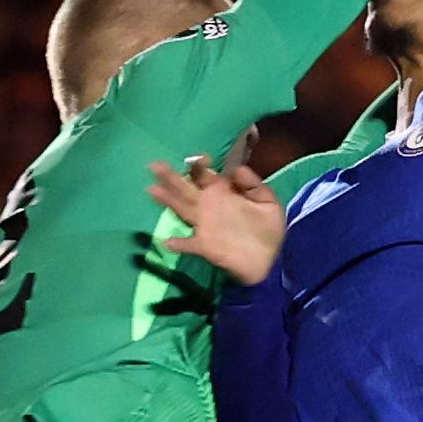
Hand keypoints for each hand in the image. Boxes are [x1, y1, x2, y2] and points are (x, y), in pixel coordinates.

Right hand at [146, 157, 285, 284]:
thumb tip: (236, 169)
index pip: (206, 176)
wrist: (271, 263)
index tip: (199, 158)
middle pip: (186, 189)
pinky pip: (189, 245)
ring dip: (167, 200)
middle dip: (171, 177)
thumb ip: (254, 185)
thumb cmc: (269, 232)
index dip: (200, 166)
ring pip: (182, 210)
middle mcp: (210, 207)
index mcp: (224, 194)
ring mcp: (205, 227)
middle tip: (155, 164)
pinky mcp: (206, 246)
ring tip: (151, 188)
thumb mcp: (269, 203)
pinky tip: (166, 241)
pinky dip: (179, 244)